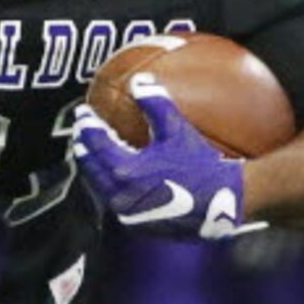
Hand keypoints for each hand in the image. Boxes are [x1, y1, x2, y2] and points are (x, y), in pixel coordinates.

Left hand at [72, 75, 258, 240]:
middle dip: (83, 148)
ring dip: (93, 168)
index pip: (96, 144)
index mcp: (124, 171)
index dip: (88, 126)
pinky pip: (114, 201)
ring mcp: (127, 212)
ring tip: (91, 153)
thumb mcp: (177, 130)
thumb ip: (155, 103)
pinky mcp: (136, 223)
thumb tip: (139, 80)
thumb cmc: (202, 163)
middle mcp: (119, 195)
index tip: (83, 112)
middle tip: (80, 132)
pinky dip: (108, 185)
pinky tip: (113, 176)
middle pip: (90, 168)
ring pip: (99, 186)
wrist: (223, 202)